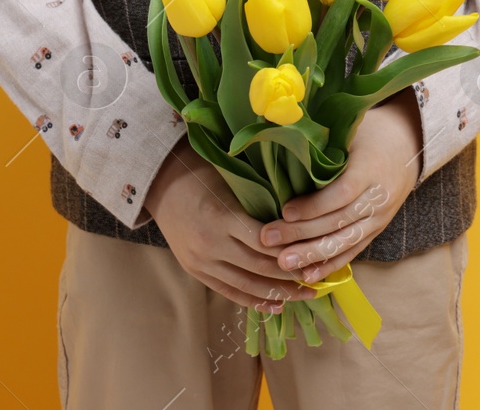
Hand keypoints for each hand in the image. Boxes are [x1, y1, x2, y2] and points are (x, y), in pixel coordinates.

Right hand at [145, 135, 316, 312]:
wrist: (161, 184)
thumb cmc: (202, 174)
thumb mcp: (233, 181)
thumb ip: (260, 201)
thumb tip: (300, 220)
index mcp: (223, 217)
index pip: (266, 242)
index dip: (293, 251)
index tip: (318, 253)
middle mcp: (211, 243)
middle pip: (260, 267)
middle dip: (291, 276)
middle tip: (319, 279)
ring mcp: (201, 261)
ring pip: (246, 285)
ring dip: (278, 293)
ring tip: (304, 295)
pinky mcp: (195, 270)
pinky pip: (228, 291)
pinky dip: (253, 300)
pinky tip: (276, 305)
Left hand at [256, 90, 423, 282]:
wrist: (407, 147)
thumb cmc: (369, 133)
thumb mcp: (350, 128)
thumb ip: (323, 139)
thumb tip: (279, 135)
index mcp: (370, 168)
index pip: (341, 193)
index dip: (314, 205)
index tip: (285, 210)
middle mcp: (377, 198)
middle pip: (338, 222)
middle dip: (301, 234)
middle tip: (268, 239)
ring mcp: (379, 218)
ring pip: (344, 242)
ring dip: (312, 255)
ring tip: (283, 264)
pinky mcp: (375, 231)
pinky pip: (352, 251)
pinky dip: (330, 265)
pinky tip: (308, 276)